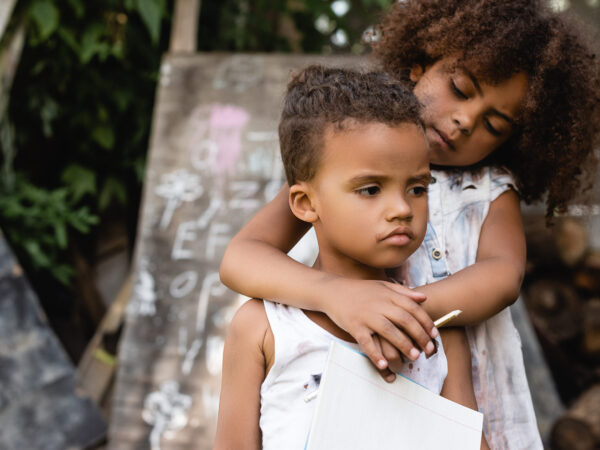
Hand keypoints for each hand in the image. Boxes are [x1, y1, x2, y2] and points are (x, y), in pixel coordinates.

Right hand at [322, 277, 437, 377]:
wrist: (333, 291)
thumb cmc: (360, 290)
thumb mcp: (382, 286)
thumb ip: (403, 292)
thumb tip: (424, 298)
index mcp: (388, 294)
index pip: (412, 308)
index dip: (426, 322)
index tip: (434, 335)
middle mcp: (379, 304)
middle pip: (405, 320)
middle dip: (420, 336)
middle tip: (429, 350)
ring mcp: (366, 315)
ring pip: (389, 332)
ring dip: (404, 345)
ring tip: (415, 357)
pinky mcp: (354, 326)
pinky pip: (367, 342)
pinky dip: (375, 354)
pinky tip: (384, 364)